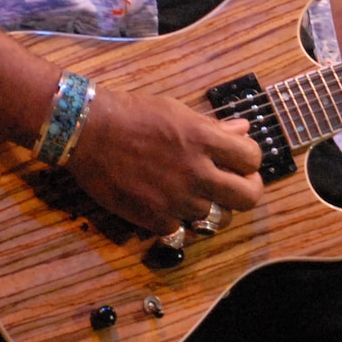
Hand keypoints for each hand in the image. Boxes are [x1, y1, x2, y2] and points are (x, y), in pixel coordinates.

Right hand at [64, 89, 262, 235]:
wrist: (89, 132)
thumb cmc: (134, 115)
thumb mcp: (179, 112)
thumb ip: (214, 127)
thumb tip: (243, 131)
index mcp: (205, 141)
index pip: (253, 159)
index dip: (250, 161)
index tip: (241, 161)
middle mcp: (196, 173)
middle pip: (247, 198)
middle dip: (247, 191)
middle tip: (235, 185)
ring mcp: (176, 199)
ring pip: (213, 216)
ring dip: (207, 205)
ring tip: (192, 192)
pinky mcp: (153, 218)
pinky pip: (180, 229)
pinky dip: (176, 220)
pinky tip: (166, 204)